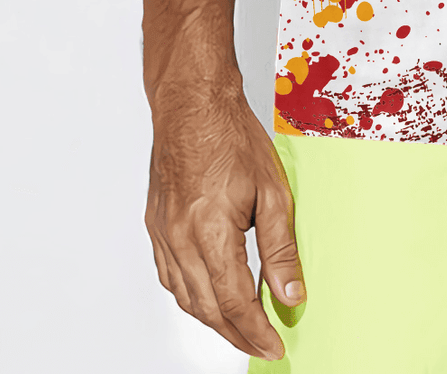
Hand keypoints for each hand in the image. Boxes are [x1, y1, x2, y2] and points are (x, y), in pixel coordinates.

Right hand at [145, 79, 305, 358]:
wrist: (192, 102)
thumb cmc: (230, 135)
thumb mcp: (272, 190)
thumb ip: (281, 247)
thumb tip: (290, 293)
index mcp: (210, 231)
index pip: (234, 302)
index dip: (256, 331)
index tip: (274, 345)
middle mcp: (179, 238)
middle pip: (207, 308)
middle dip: (236, 332)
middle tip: (262, 342)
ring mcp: (162, 233)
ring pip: (185, 296)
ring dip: (212, 318)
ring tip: (240, 326)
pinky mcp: (155, 225)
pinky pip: (170, 276)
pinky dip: (190, 294)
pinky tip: (207, 294)